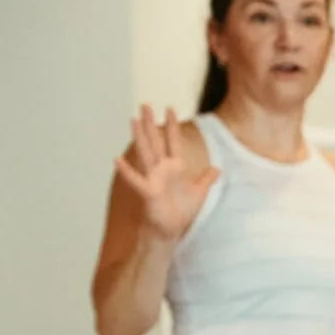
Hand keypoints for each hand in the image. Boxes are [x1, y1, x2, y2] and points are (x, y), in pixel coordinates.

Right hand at [115, 105, 219, 241]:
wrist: (172, 229)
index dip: (172, 125)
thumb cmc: (182, 211)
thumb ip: (207, 179)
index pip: (173, 141)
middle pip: (156, 141)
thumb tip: (217, 168)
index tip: (170, 108)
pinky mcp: (147, 191)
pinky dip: (126, 171)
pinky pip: (136, 180)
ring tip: (133, 121)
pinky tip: (117, 159)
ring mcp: (153, 178)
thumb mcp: (200, 193)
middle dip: (151, 123)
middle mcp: (162, 169)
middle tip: (145, 104)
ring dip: (139, 137)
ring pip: (146, 153)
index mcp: (175, 167)